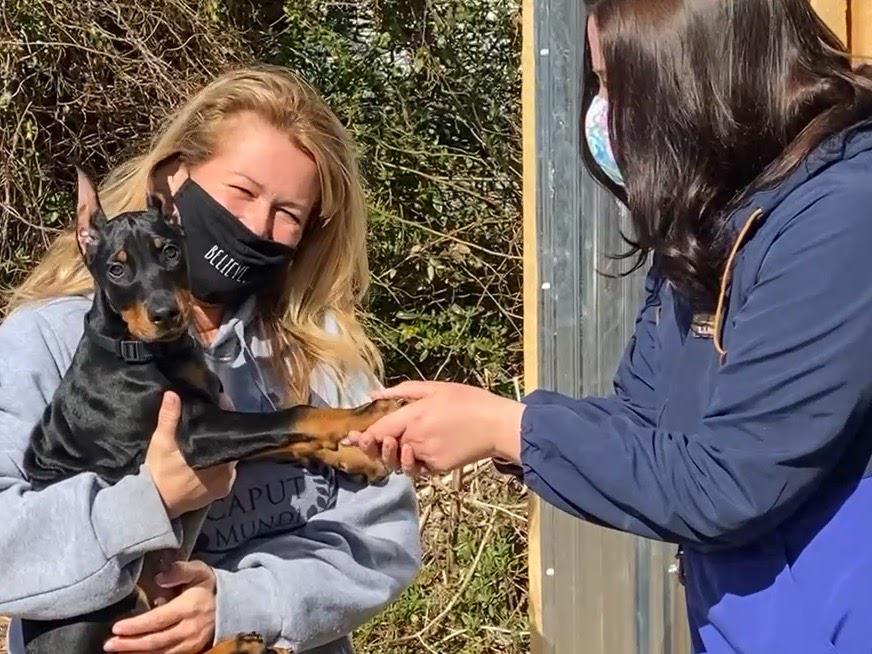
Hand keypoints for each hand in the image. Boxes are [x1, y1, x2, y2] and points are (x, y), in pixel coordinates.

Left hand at [105, 561, 216, 652]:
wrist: (230, 604)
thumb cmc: (207, 586)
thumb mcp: (198, 570)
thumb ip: (180, 570)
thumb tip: (160, 577)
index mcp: (189, 608)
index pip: (158, 619)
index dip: (137, 625)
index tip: (117, 627)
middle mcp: (190, 629)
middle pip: (156, 641)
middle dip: (130, 644)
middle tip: (109, 644)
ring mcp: (191, 643)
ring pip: (160, 653)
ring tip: (117, 652)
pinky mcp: (191, 651)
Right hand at [145, 392, 236, 519]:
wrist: (155, 504)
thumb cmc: (159, 471)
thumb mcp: (161, 442)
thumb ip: (169, 418)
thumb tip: (173, 394)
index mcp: (217, 454)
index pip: (229, 429)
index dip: (226, 412)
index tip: (221, 400)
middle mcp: (228, 469)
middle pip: (231, 441)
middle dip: (224, 429)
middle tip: (215, 414)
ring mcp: (227, 480)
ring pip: (230, 455)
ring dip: (223, 445)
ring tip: (214, 431)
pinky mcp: (222, 490)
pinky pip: (228, 470)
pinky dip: (222, 461)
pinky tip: (213, 453)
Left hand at [345, 381, 524, 473]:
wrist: (497, 426)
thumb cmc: (468, 401)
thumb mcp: (435, 388)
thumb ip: (403, 391)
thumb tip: (374, 393)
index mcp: (413, 417)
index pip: (379, 430)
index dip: (363, 436)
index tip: (351, 438)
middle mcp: (415, 439)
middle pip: (384, 449)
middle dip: (376, 447)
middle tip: (369, 442)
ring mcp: (426, 456)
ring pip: (399, 461)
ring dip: (394, 455)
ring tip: (401, 444)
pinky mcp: (438, 468)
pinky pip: (418, 467)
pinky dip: (415, 461)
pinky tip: (420, 450)